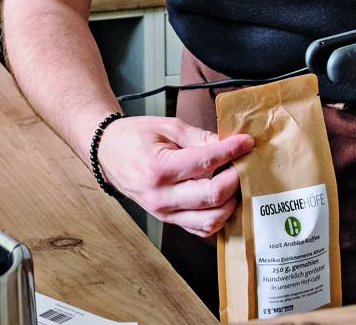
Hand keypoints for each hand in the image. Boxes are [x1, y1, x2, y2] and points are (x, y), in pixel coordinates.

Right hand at [96, 116, 252, 236]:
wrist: (108, 154)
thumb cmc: (134, 137)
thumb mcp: (166, 127)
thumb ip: (198, 137)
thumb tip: (229, 143)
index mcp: (158, 168)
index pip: (205, 162)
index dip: (231, 151)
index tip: (246, 142)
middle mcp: (161, 196)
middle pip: (212, 196)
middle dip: (236, 179)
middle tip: (243, 163)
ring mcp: (165, 213)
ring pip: (211, 220)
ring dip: (231, 202)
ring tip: (234, 182)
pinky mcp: (169, 221)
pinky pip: (201, 229)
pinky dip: (219, 217)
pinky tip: (223, 199)